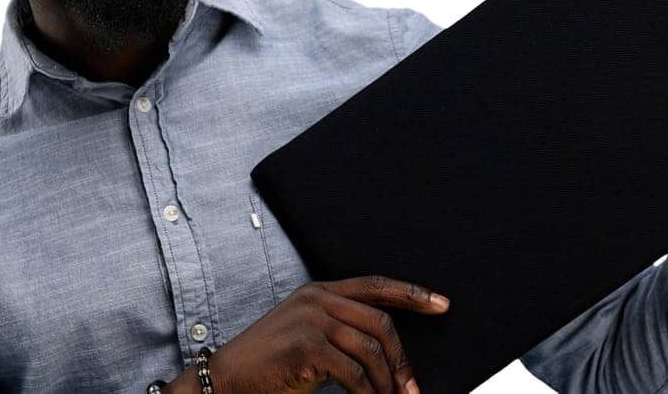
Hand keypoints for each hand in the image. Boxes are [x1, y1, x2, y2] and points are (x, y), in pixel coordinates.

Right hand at [193, 276, 448, 393]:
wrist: (225, 380)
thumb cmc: (269, 366)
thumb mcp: (307, 337)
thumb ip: (339, 330)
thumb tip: (385, 352)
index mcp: (320, 291)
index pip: (376, 285)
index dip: (412, 293)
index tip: (442, 305)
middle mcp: (318, 299)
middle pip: (381, 323)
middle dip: (402, 360)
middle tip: (412, 389)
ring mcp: (311, 320)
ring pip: (371, 352)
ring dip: (386, 384)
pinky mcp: (306, 347)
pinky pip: (354, 375)